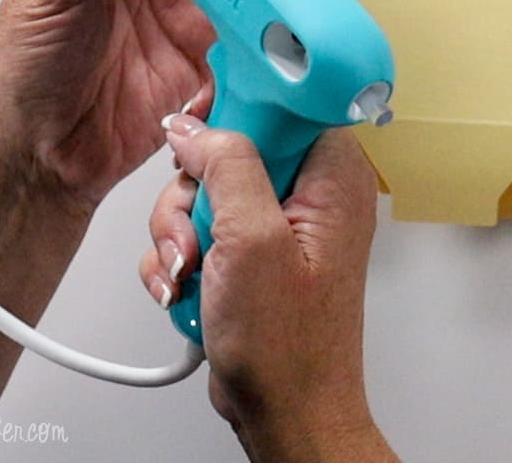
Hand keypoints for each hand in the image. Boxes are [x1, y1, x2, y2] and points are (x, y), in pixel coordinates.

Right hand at [141, 121, 397, 461]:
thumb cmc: (289, 347)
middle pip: (229, 145)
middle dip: (195, 191)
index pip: (285, 99)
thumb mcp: (252, 242)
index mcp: (331, 176)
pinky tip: (187, 288)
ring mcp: (276, 223)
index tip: (201, 119)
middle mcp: (309, 193)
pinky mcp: (249, 250)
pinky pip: (197, 226)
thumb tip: (195, 127)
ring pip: (204, 189)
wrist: (284, 412)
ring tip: (193, 271)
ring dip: (179, 230)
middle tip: (199, 230)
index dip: (237, 103)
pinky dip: (180, 256)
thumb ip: (227, 167)